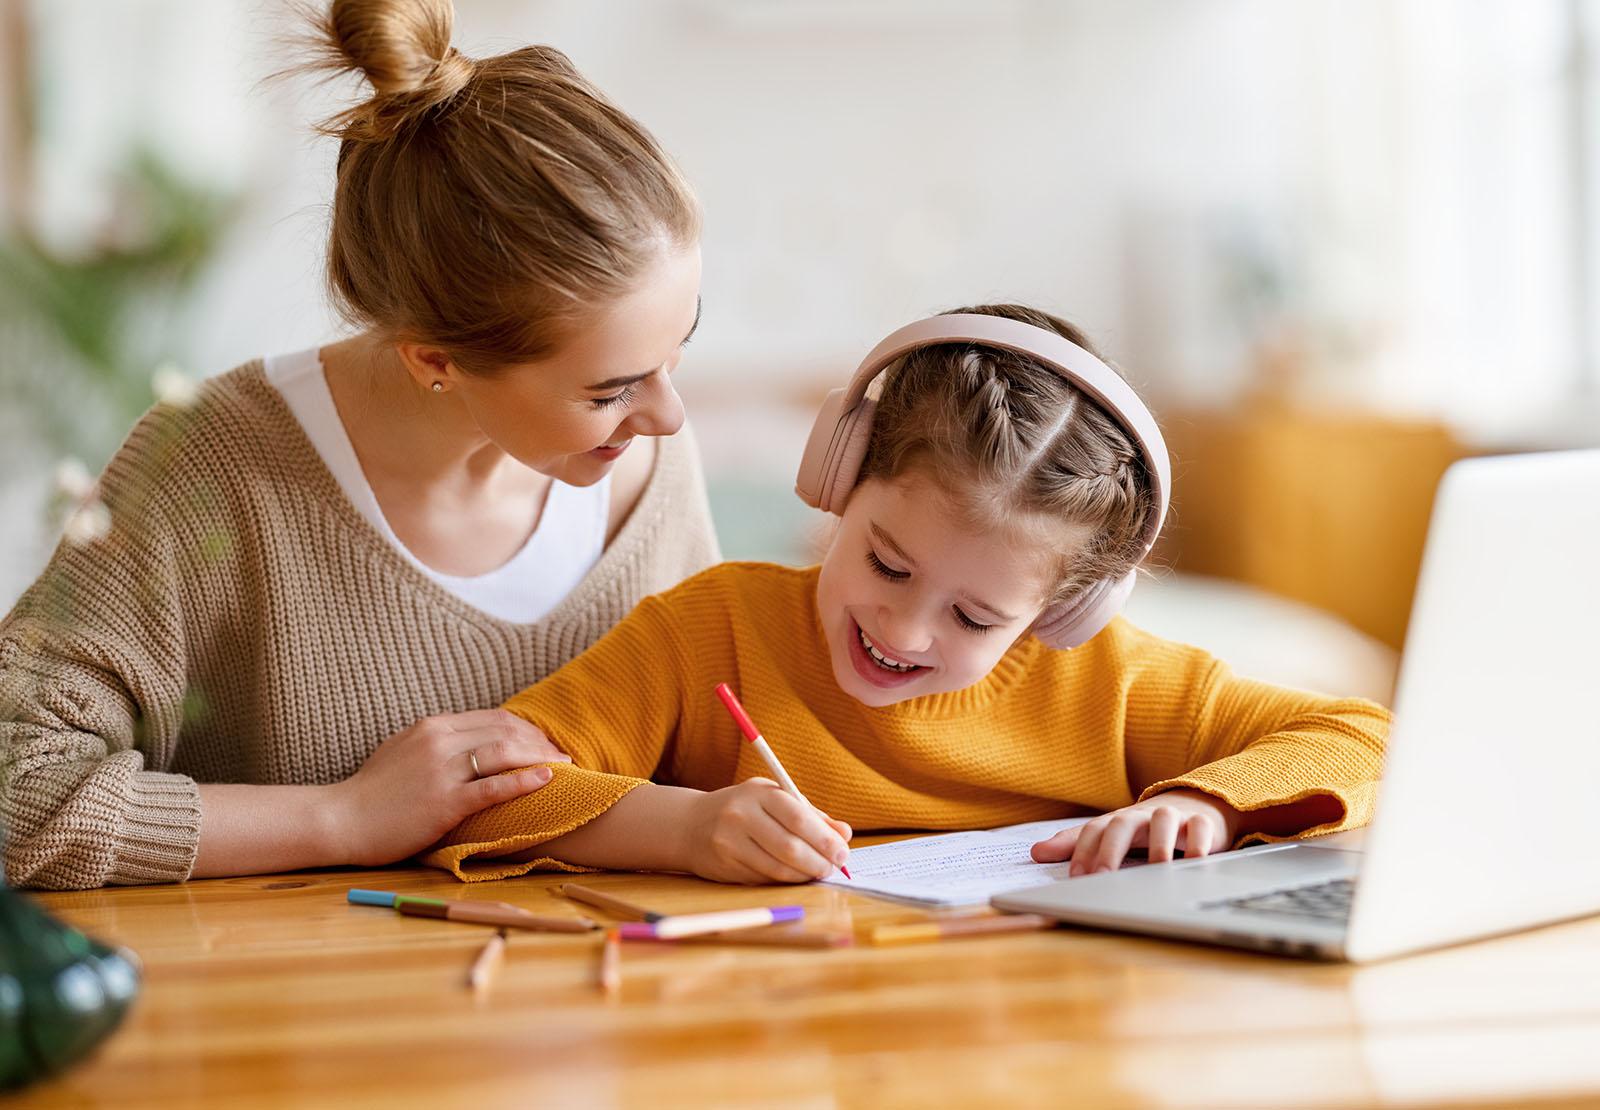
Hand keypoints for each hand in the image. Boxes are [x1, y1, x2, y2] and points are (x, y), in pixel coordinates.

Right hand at [329, 709, 570, 866]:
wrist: (340, 819)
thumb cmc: (371, 793)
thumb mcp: (403, 752)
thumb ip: (436, 743)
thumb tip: (467, 741)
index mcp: (433, 726)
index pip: (494, 718)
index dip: (526, 729)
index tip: (546, 742)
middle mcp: (440, 740)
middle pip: (506, 730)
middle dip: (541, 741)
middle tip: (564, 755)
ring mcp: (442, 770)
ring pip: (505, 752)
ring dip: (541, 757)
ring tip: (564, 766)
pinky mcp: (444, 800)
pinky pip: (493, 786)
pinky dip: (525, 780)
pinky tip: (546, 780)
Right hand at [684, 778, 852, 883]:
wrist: (690, 825)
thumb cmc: (744, 809)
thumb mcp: (774, 799)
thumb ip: (810, 815)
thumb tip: (844, 834)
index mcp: (758, 793)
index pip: (797, 817)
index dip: (824, 838)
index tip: (842, 852)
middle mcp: (740, 816)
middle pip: (789, 847)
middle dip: (818, 862)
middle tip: (833, 867)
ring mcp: (730, 843)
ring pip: (778, 868)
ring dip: (805, 875)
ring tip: (818, 873)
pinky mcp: (725, 867)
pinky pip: (764, 879)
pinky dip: (786, 881)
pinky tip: (796, 877)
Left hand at [1030, 789, 1241, 875]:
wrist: (1196, 805)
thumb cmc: (1145, 828)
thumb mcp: (1112, 834)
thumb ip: (1075, 843)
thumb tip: (1035, 852)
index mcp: (1118, 820)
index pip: (1094, 829)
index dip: (1082, 851)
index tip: (1076, 878)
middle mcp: (1142, 815)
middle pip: (1122, 824)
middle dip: (1110, 850)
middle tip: (1103, 876)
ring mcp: (1174, 816)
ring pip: (1163, 821)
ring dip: (1158, 845)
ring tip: (1155, 870)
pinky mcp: (1203, 822)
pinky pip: (1200, 829)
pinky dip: (1197, 845)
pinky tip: (1192, 864)